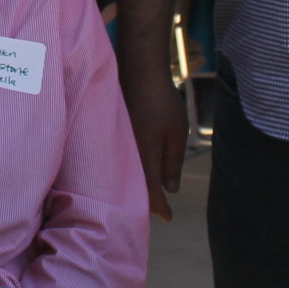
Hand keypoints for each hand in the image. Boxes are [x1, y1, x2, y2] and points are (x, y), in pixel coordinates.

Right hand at [119, 53, 186, 221]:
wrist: (138, 70)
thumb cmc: (162, 101)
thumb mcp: (177, 133)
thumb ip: (173, 163)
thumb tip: (171, 189)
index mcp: (143, 157)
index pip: (150, 193)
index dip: (160, 208)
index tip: (169, 217)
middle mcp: (125, 155)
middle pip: (134, 188)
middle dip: (147, 201)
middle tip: (160, 209)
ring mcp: (117, 145)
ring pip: (124, 176)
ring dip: (137, 186)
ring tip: (150, 193)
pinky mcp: (112, 136)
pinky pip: (119, 162)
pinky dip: (129, 171)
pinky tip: (136, 171)